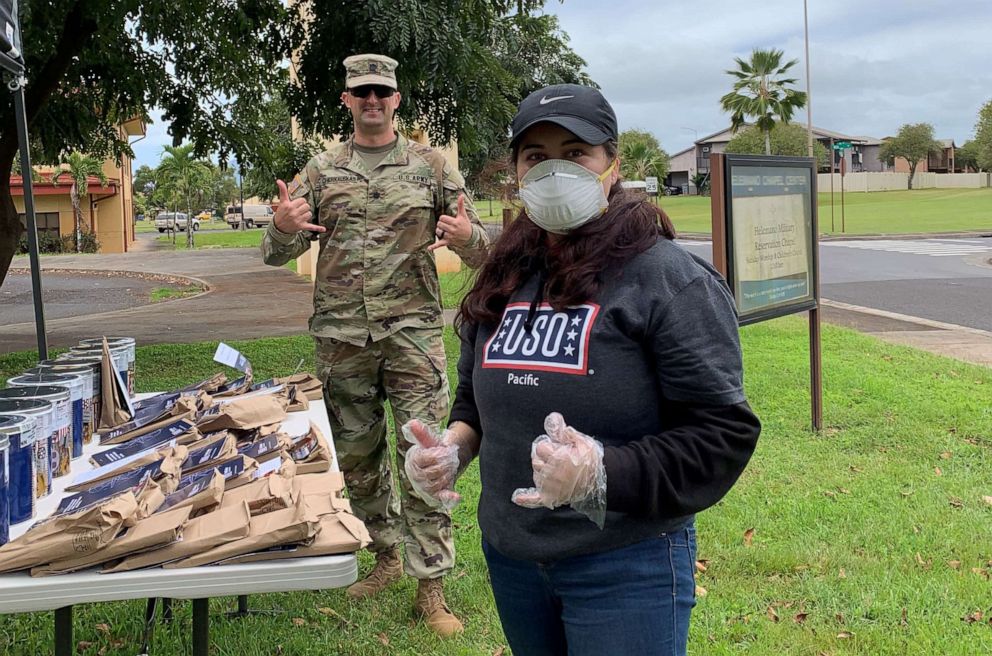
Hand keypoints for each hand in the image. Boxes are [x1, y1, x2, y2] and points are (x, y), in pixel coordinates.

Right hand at [273, 179, 324, 234]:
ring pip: (309, 213)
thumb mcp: (282, 201)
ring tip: (300, 216)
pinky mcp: (301, 226)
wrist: (278, 226)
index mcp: (289, 205)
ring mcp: (298, 220)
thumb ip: (282, 190)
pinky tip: (323, 229)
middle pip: (307, 206)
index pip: (302, 200)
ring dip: (306, 214)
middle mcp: (293, 213)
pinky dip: (317, 228)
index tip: (296, 205)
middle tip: (298, 211)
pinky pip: (311, 227)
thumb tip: (279, 180)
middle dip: (303, 208)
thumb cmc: (281, 212)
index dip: (300, 202)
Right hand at [402, 419, 461, 509]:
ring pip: (440, 482)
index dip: (441, 454)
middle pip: (436, 471)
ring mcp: (423, 487)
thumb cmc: (433, 451)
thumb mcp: (430, 441)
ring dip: (449, 474)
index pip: (430, 458)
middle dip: (447, 464)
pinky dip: (449, 498)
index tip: (445, 450)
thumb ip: (422, 433)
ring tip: (449, 468)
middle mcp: (415, 475)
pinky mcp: (433, 496)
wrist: (440, 464)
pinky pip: (441, 498)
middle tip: (450, 460)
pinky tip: (457, 496)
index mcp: (413, 460)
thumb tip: (412, 423)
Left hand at [428, 194, 472, 251]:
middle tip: (446, 225)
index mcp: (455, 222)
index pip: (442, 218)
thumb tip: (461, 195)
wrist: (470, 237)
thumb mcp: (463, 215)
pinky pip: (439, 244)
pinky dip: (434, 247)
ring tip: (445, 230)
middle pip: (439, 224)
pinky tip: (429, 248)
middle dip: (441, 224)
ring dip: (439, 231)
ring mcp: (449, 237)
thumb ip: (460, 205)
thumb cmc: (465, 224)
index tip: (448, 220)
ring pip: (438, 232)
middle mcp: (452, 230)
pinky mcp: (448, 242)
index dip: (443, 218)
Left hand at [511, 412, 606, 527]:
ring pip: (536, 475)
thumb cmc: (592, 460)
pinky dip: (526, 499)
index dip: (549, 446)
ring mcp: (550, 487)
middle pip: (536, 461)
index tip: (558, 448)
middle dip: (545, 458)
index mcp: (557, 458)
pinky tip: (517, 497)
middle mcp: (551, 473)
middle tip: (558, 459)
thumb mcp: (581, 441)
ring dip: (542, 472)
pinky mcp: (551, 497)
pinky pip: (535, 499)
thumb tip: (553, 417)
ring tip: (556, 470)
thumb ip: (564, 431)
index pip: (541, 448)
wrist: (603, 481)